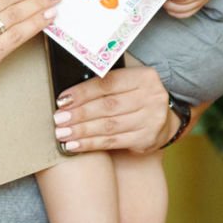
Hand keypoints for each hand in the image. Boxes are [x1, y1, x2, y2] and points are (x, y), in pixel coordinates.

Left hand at [53, 65, 171, 153]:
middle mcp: (151, 97)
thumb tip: (69, 96)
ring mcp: (151, 120)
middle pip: (107, 106)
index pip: (108, 83)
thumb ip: (105, 85)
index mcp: (144, 77)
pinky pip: (113, 142)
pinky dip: (91, 144)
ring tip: (62, 134)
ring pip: (109, 126)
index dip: (82, 92)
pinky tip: (75, 146)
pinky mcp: (147, 139)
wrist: (164, 119)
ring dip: (82, 131)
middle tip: (59, 119)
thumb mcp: (128, 84)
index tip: (62, 100)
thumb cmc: (136, 98)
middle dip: (79, 114)